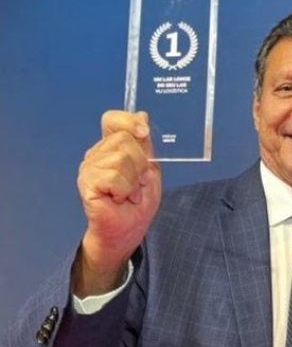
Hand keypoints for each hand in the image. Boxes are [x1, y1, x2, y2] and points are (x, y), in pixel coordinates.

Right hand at [74, 110, 161, 295]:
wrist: (126, 231)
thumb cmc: (137, 204)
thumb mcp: (150, 170)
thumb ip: (145, 145)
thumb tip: (142, 116)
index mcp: (111, 148)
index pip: (112, 120)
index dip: (128, 121)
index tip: (143, 132)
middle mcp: (97, 154)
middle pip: (126, 139)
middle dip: (141, 163)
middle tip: (136, 183)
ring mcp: (89, 167)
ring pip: (122, 158)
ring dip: (133, 180)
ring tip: (127, 193)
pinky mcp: (86, 181)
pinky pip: (114, 176)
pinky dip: (124, 189)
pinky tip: (118, 198)